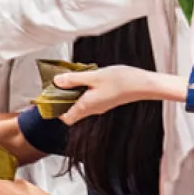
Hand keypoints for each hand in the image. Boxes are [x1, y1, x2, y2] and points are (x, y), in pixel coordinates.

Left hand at [54, 66, 176, 125]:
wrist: (144, 85)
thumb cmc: (122, 81)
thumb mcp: (94, 76)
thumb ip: (74, 79)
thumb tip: (56, 82)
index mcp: (86, 106)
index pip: (65, 117)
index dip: (55, 109)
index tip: (49, 97)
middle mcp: (92, 109)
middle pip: (71, 111)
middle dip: (62, 99)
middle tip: (59, 84)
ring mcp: (100, 106)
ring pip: (80, 104)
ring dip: (73, 93)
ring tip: (73, 78)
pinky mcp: (106, 100)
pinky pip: (89, 99)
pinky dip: (84, 90)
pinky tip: (87, 78)